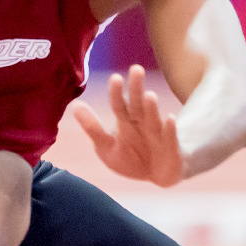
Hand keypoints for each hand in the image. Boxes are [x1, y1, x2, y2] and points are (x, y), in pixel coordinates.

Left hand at [74, 65, 182, 186]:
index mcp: (126, 121)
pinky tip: (170, 118)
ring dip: (151, 108)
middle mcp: (143, 123)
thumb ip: (93, 128)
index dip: (116, 92)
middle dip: (137, 88)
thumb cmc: (131, 159)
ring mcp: (158, 134)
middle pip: (138, 103)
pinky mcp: (171, 148)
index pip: (119, 104)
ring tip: (149, 96)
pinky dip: (170, 129)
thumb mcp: (106, 147)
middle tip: (136, 69)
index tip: (115, 78)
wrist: (158, 176)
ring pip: (153, 118)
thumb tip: (75, 105)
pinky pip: (170, 137)